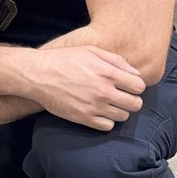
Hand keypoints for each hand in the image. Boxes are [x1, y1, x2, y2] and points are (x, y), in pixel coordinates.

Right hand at [30, 46, 144, 129]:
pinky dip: (106, 121)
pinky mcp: (82, 118)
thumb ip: (116, 61)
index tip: (127, 85)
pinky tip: (98, 111)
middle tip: (120, 95)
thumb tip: (136, 73)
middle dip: (131, 99)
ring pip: (123, 116)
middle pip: (135, 104)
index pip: (139, 86)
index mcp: (107, 73)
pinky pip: (107, 126)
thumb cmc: (64, 59)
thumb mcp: (90, 51)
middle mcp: (103, 91)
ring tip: (108, 103)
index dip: (135, 85)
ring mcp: (93, 106)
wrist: (37, 74)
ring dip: (119, 110)